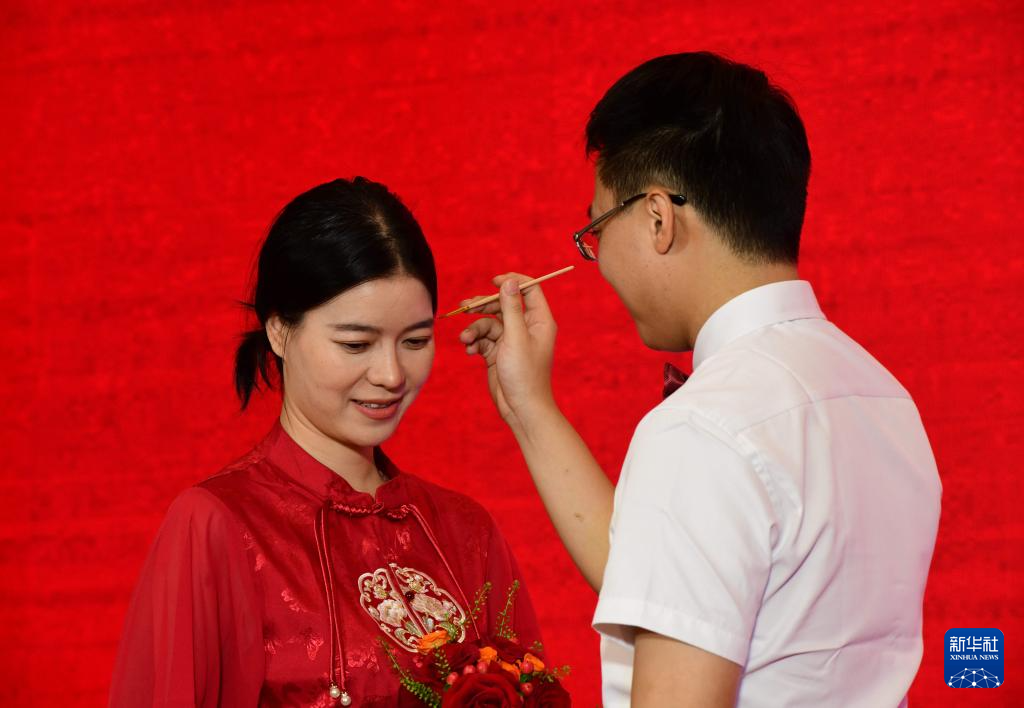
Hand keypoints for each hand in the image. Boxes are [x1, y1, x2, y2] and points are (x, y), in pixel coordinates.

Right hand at [458, 273, 557, 431]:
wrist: (521, 409)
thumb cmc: (525, 374)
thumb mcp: (515, 337)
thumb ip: (510, 308)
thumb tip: (509, 282)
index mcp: (538, 321)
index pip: (529, 290)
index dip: (512, 282)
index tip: (493, 282)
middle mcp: (526, 328)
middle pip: (502, 305)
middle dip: (483, 306)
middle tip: (466, 307)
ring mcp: (511, 340)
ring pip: (488, 323)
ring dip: (474, 329)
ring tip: (466, 340)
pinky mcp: (498, 353)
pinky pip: (483, 340)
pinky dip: (475, 343)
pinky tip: (471, 352)